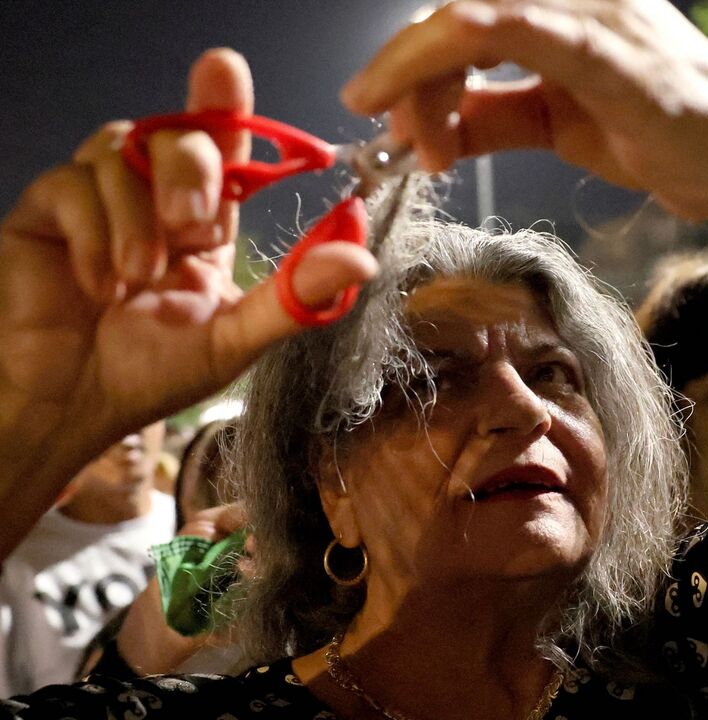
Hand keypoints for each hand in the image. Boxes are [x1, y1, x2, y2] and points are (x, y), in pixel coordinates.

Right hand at [0, 49, 376, 552]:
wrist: (71, 407)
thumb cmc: (151, 373)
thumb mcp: (235, 338)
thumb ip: (295, 295)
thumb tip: (362, 259)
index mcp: (206, 221)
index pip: (223, 144)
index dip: (224, 102)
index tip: (224, 70)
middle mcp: (153, 200)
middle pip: (178, 134)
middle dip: (192, 169)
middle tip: (192, 225)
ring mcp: (99, 201)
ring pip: (121, 148)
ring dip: (139, 215)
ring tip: (137, 278)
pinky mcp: (48, 211)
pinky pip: (72, 185)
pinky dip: (94, 236)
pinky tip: (98, 285)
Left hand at [341, 0, 707, 237]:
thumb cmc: (661, 131)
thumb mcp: (557, 123)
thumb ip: (493, 116)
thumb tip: (429, 126)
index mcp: (556, 6)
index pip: (461, 14)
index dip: (408, 60)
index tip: (381, 112)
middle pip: (455, 11)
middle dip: (406, 75)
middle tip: (397, 141)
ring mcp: (594, 15)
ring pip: (472, 15)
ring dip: (420, 80)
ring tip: (419, 148)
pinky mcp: (612, 52)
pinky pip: (519, 28)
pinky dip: (458, 49)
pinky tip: (429, 101)